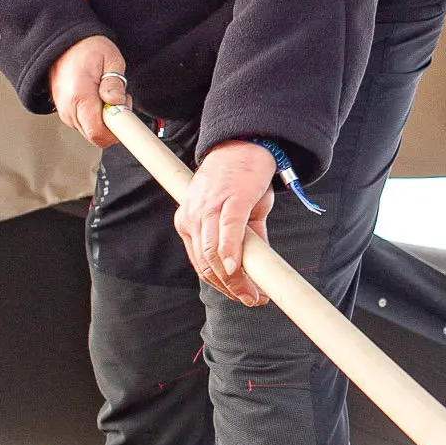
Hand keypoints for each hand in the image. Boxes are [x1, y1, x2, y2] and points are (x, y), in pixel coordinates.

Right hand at [48, 35, 128, 147]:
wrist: (64, 45)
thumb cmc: (85, 49)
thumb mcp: (110, 58)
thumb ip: (115, 82)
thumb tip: (117, 102)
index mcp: (79, 95)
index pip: (97, 132)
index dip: (116, 132)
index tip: (126, 121)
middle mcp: (69, 108)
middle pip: (96, 136)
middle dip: (114, 124)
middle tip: (118, 102)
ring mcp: (65, 112)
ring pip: (92, 132)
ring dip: (105, 121)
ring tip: (107, 97)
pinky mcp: (65, 113)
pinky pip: (85, 125)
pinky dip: (96, 118)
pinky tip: (98, 101)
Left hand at [175, 143, 275, 306]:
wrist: (244, 145)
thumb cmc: (239, 181)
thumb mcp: (237, 215)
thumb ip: (243, 241)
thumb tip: (255, 271)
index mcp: (189, 222)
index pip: (201, 265)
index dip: (221, 286)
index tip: (241, 298)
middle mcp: (192, 217)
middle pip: (207, 264)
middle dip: (231, 288)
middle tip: (253, 299)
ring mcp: (208, 208)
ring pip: (214, 254)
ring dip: (235, 279)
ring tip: (255, 292)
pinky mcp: (230, 199)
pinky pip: (226, 231)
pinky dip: (231, 252)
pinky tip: (238, 269)